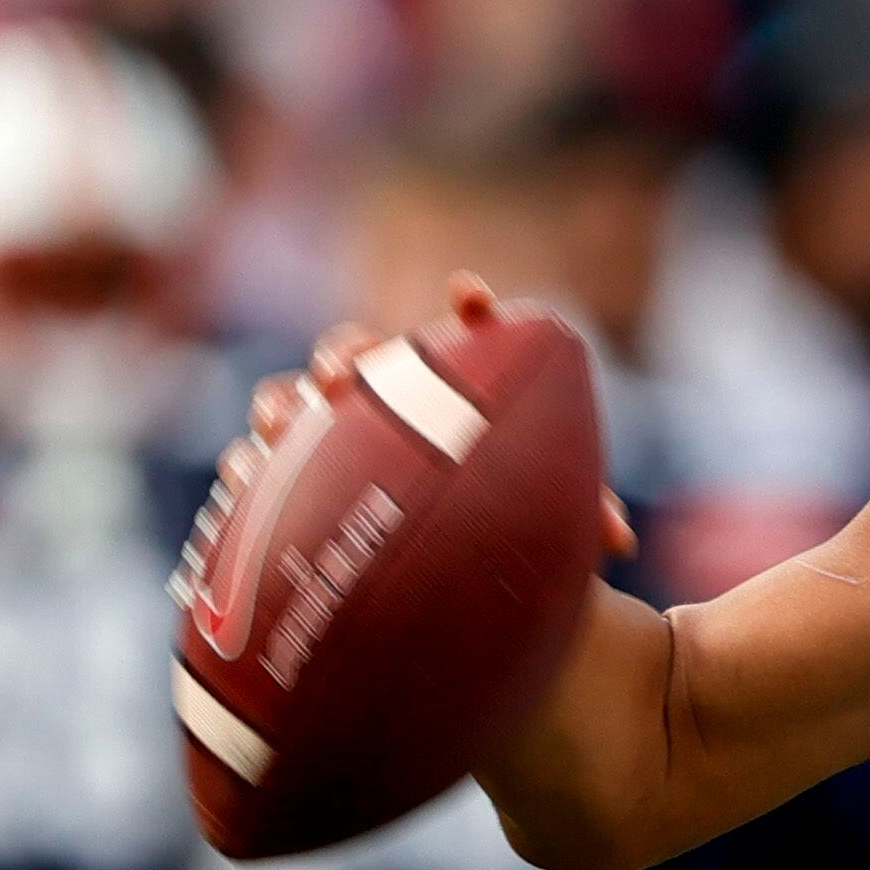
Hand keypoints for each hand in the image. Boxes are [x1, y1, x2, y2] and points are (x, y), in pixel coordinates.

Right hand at [221, 273, 634, 559]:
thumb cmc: (501, 527)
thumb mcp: (543, 521)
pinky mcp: (289, 479)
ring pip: (295, 398)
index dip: (470, 308)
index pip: (465, 335)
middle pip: (357, 353)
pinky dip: (253, 463)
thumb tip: (619, 542)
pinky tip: (250, 473)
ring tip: (288, 420)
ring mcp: (331, 435)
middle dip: (348, 355)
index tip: (471, 294)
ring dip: (288, 402)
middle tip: (348, 376)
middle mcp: (386, 399)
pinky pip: (259, 463)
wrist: (447, 576)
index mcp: (453, 391)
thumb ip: (580, 518)